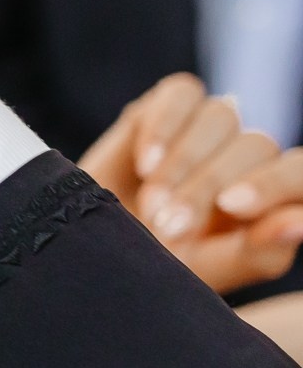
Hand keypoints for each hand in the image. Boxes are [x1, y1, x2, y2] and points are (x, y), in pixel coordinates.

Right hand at [80, 74, 302, 293]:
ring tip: (148, 203)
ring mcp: (210, 130)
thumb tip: (300, 221)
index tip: (231, 207)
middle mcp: (248, 161)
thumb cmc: (152, 268)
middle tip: (165, 226)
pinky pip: (182, 94)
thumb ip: (259, 252)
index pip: (301, 173)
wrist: (86, 248)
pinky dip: (164, 126)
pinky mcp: (167, 107)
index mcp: (271, 202)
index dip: (275, 183)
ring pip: (222, 116)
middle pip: (256, 146)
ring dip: (182, 161)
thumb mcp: (206, 273)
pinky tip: (144, 163)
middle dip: (205, 187)